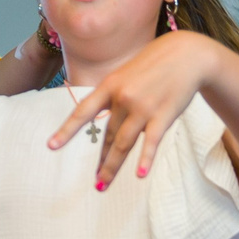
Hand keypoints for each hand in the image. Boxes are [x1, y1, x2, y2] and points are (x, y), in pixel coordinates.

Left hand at [52, 30, 223, 187]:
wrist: (186, 54)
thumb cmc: (155, 63)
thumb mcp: (127, 72)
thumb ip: (115, 94)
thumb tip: (109, 119)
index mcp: (110, 85)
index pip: (83, 111)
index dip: (67, 130)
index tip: (52, 146)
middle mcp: (122, 98)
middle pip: (107, 136)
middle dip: (100, 161)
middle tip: (94, 181)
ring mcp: (142, 108)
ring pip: (123, 144)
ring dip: (112, 166)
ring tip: (103, 184)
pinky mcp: (162, 116)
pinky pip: (151, 142)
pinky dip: (145, 160)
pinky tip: (139, 174)